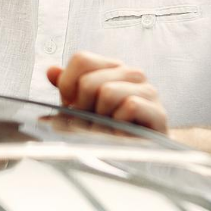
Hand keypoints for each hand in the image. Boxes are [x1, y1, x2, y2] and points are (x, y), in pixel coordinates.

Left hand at [46, 51, 168, 132]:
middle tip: (91, 121)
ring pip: (108, 92)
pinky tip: (122, 133)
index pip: (81, 59)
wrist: (143, 151)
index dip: (68, 84)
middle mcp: (131, 73)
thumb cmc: (111, 126)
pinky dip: (119, 125)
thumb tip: (51, 71)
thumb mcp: (83, 105)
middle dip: (83, 107)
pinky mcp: (158, 111)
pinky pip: (130, 106)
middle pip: (89, 81)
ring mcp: (147, 90)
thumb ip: (67, 86)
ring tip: (107, 127)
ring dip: (101, 117)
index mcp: (112, 67)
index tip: (71, 104)